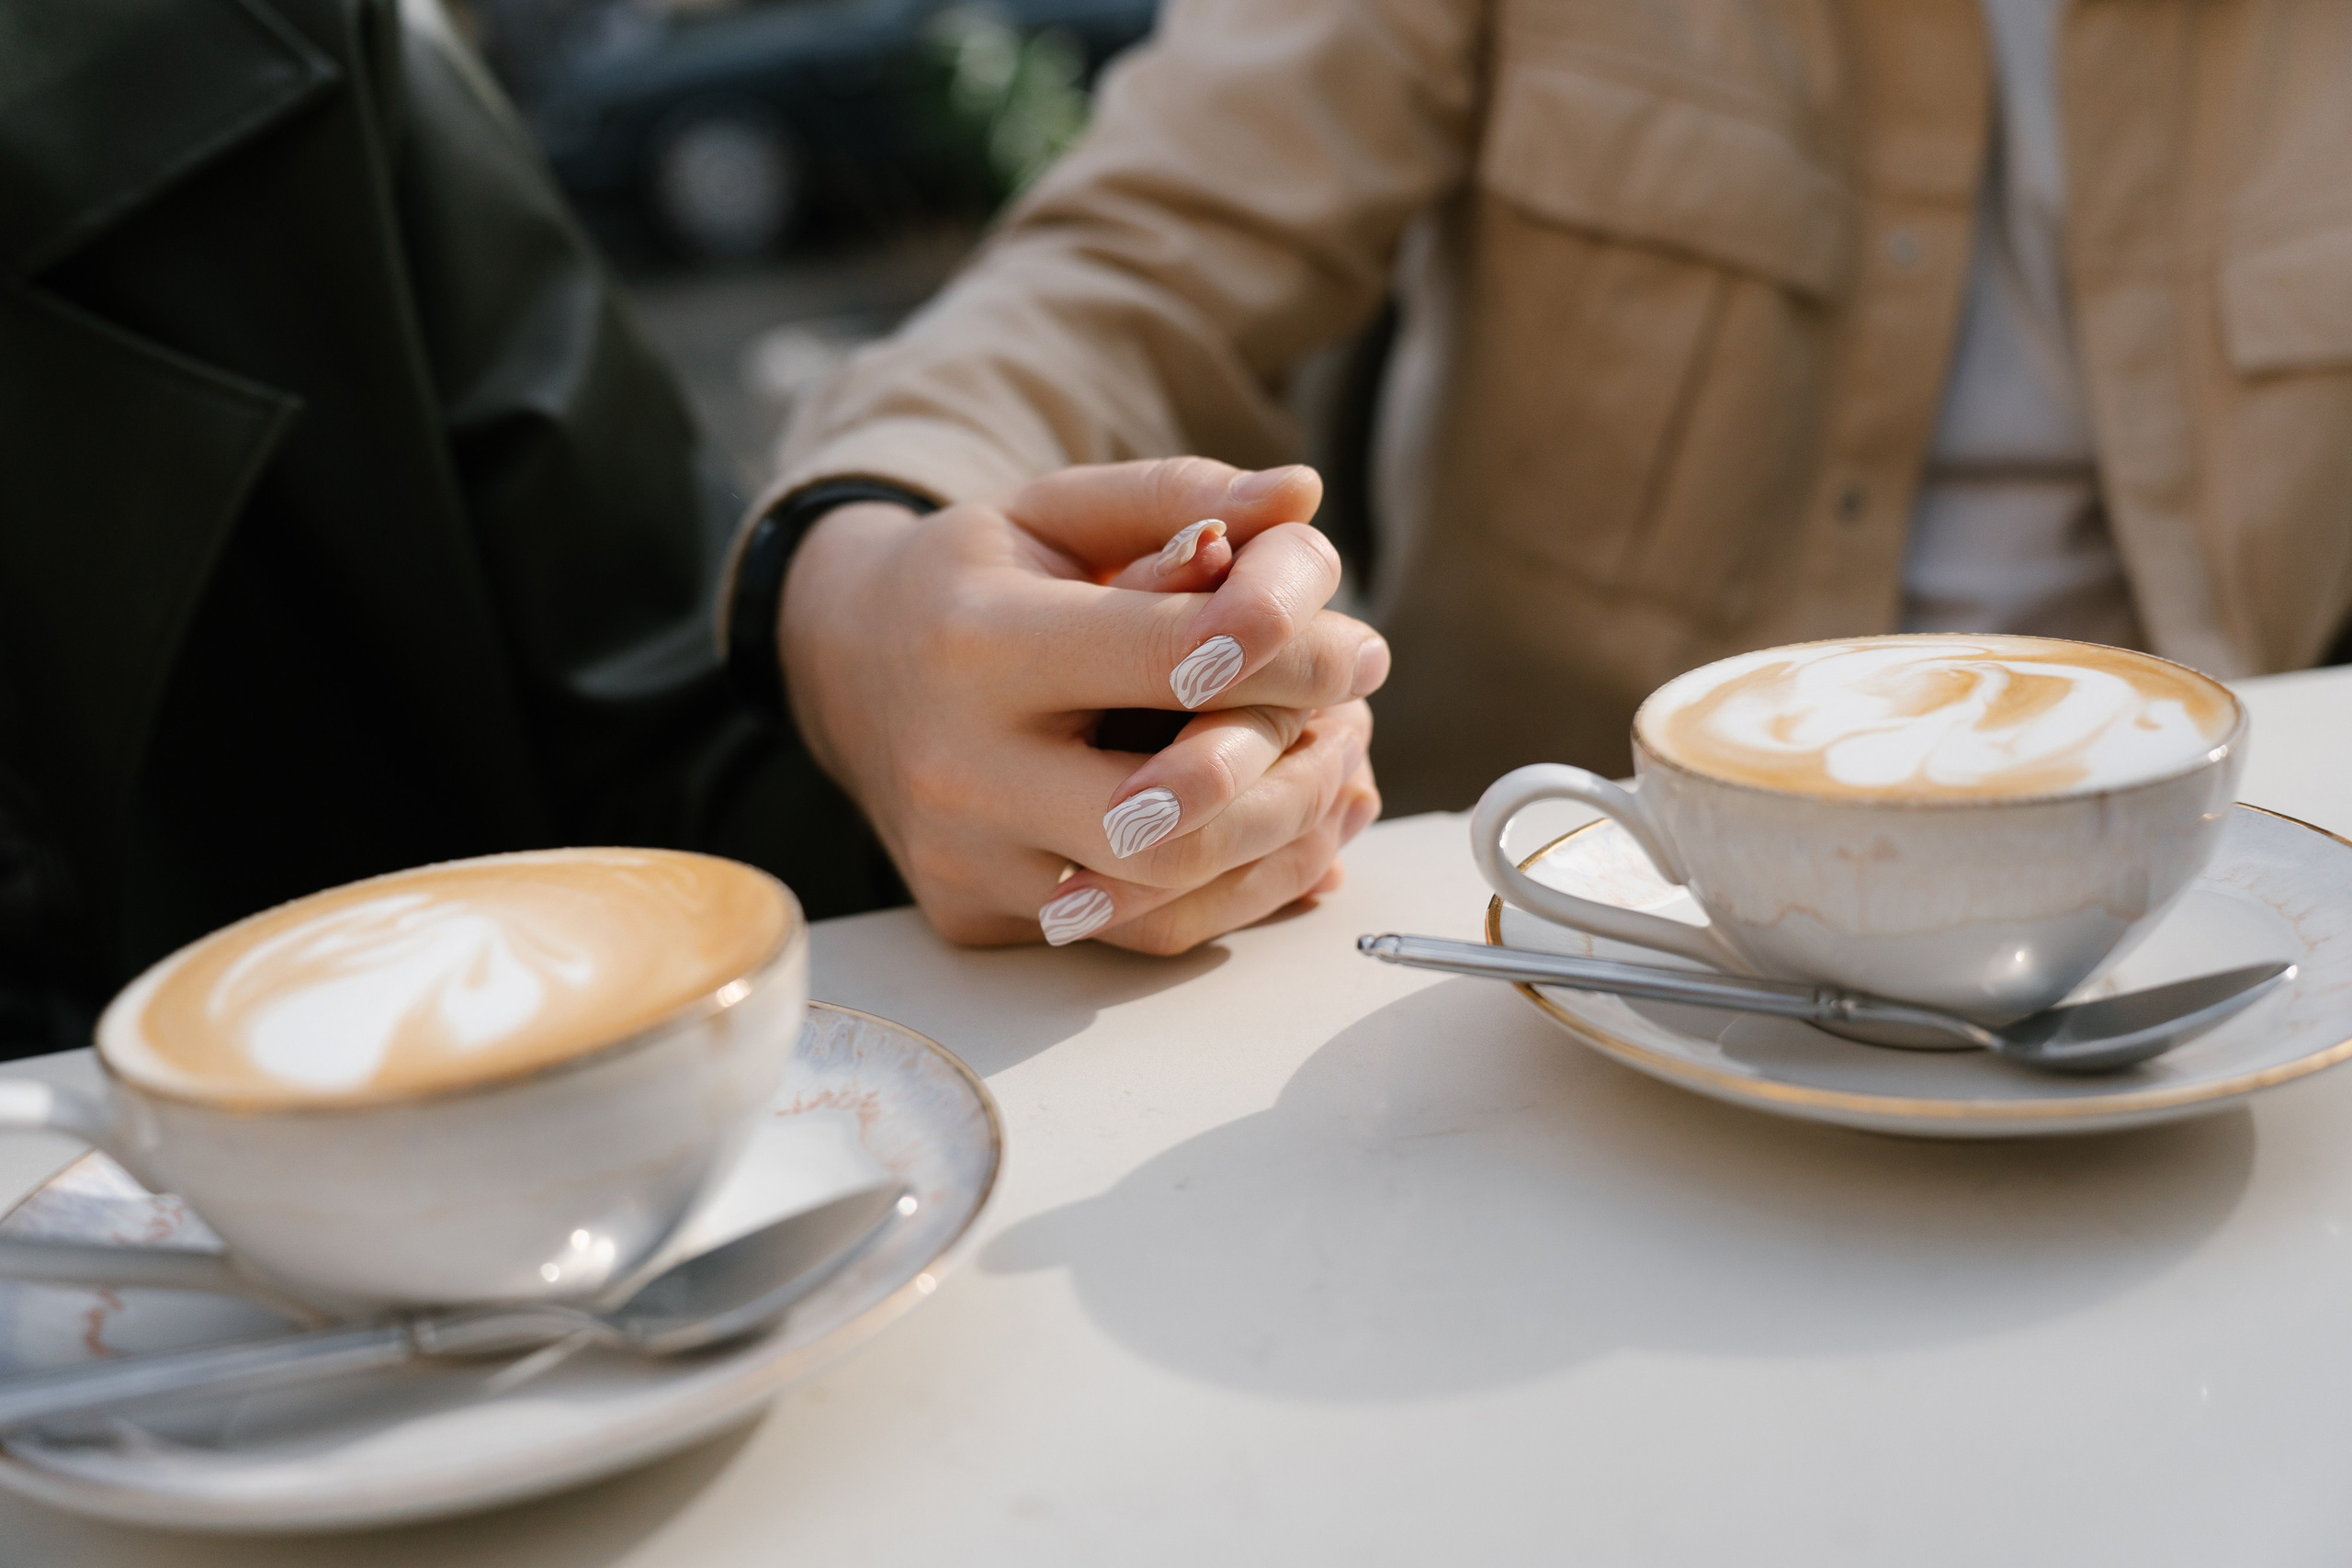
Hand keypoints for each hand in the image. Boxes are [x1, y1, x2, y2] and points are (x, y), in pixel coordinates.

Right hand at [779, 458, 1385, 951]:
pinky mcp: (976, 915)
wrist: (846, 669)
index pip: (1173, 661)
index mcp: (976, 638)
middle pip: (1176, 812)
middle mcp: (958, 765)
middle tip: (1355, 724)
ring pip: (1166, 897)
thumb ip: (1178, 495)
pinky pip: (1135, 935)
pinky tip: (1298, 842)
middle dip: (1295, 771)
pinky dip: (1238, 895)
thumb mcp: (1056, 509)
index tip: (1359, 652)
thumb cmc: (974, 576)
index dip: (1293, 655)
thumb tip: (1301, 497)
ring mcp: (962, 858)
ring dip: (1285, 843)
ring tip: (1341, 780)